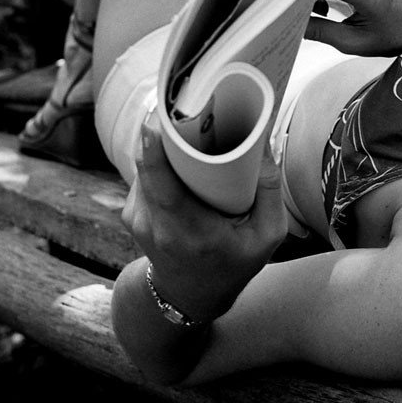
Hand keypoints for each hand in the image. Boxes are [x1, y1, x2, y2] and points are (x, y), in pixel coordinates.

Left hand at [121, 111, 286, 321]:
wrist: (188, 299)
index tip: (159, 117)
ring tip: (190, 125)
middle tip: (187, 103)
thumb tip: (264, 140)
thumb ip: (270, 191)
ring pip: (145, 165)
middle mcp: (156, 224)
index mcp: (190, 232)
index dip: (155, 148)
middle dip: (165, 130)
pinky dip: (161, 158)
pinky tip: (181, 151)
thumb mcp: (267, 236)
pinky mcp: (131, 211)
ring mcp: (138, 218)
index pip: (162, 185)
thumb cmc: (233, 265)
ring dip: (164, 144)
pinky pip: (144, 173)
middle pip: (150, 165)